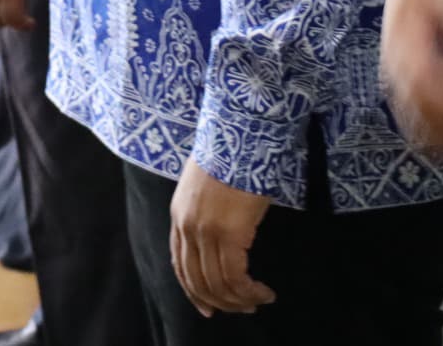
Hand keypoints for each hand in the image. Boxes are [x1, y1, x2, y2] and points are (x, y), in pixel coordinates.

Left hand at [169, 160, 274, 316]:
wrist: (240, 133)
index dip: (193, 292)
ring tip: (258, 301)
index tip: (208, 308)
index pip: (179, 265)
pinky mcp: (228, 233)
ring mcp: (205, 231)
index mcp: (179, 215)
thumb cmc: (231, 155)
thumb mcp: (206, 187)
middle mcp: (187, 226)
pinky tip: (263, 291)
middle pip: (197, 280)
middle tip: (241, 309)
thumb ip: (205, 212)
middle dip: (219, 302)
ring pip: (217, 283)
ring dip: (239, 300)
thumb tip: (221, 237)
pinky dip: (249, 291)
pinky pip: (236, 276)